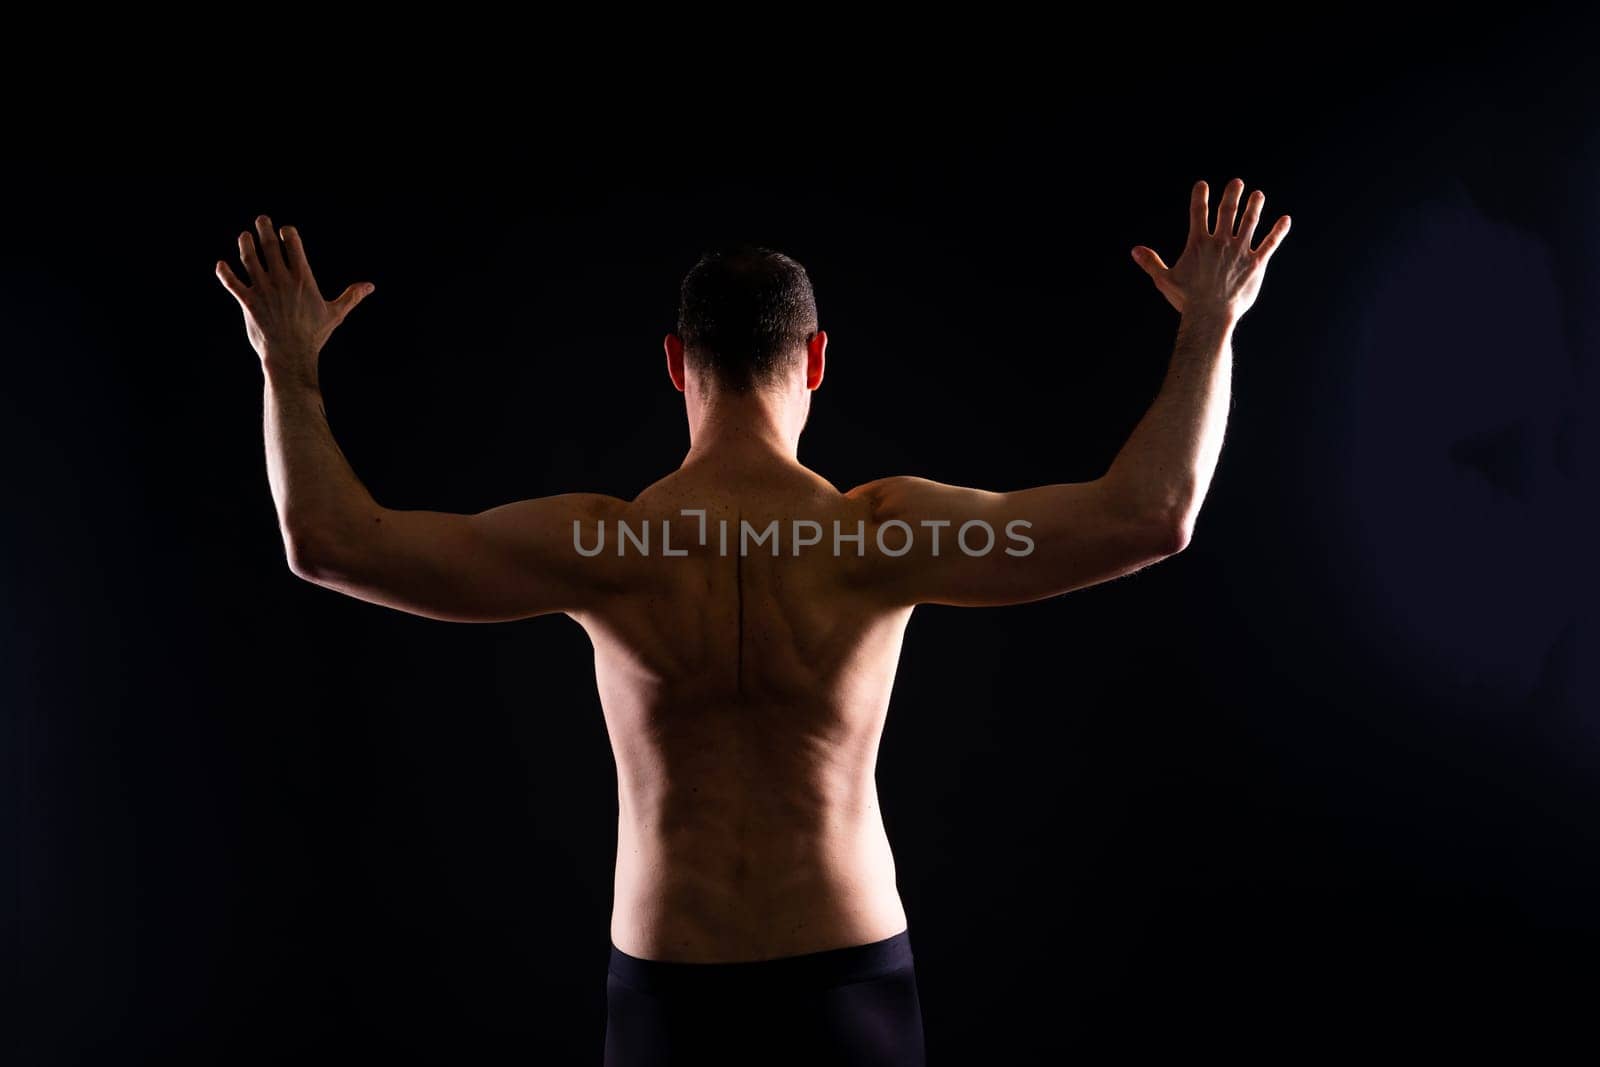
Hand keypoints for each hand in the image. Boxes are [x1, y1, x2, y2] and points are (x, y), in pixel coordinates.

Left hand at [216, 215, 373, 379]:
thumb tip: (370, 286)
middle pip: (269, 246)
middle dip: (264, 229)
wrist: (291, 356)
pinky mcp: (247, 302)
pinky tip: (221, 264)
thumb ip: (351, 296)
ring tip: (245, 236)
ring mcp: (262, 290)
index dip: (288, 233)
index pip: (293, 245)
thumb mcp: (335, 314)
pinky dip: (224, 273)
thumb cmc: (314, 336)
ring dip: (245, 244)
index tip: (285, 230)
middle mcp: (281, 280)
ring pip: (249, 259)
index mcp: (302, 279)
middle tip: (261, 219)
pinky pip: (232, 282)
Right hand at [1131, 178, 1289, 318]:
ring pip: (1250, 222)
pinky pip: (1270, 243)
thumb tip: (1135, 250)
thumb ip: (1151, 262)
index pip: (1198, 213)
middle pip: (1227, 211)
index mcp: (1199, 243)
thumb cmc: (1186, 300)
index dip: (1199, 197)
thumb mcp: (1164, 280)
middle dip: (1232, 194)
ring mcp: (1240, 251)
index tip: (1202, 185)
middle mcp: (1221, 242)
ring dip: (1255, 206)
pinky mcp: (1256, 264)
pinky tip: (1285, 220)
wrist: (1210, 316)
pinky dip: (1279, 231)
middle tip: (1237, 182)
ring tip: (1258, 195)